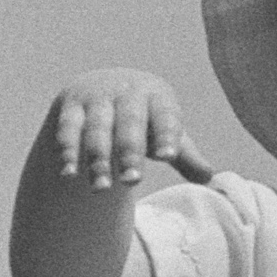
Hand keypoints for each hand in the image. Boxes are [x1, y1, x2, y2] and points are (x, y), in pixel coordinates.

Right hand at [42, 72, 196, 191]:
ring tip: (101, 188)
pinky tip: (69, 175)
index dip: (166, 135)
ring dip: (98, 159)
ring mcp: (97, 98)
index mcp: (157, 95)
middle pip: (129, 123)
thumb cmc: (144, 118)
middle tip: (133, 182)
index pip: (164, 115)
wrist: (101, 87)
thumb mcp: (164, 131)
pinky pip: (68, 130)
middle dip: (130, 152)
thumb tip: (208, 178)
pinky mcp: (71, 107)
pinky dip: (68, 152)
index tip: (169, 157)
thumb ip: (184, 154)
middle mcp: (126, 91)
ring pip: (97, 130)